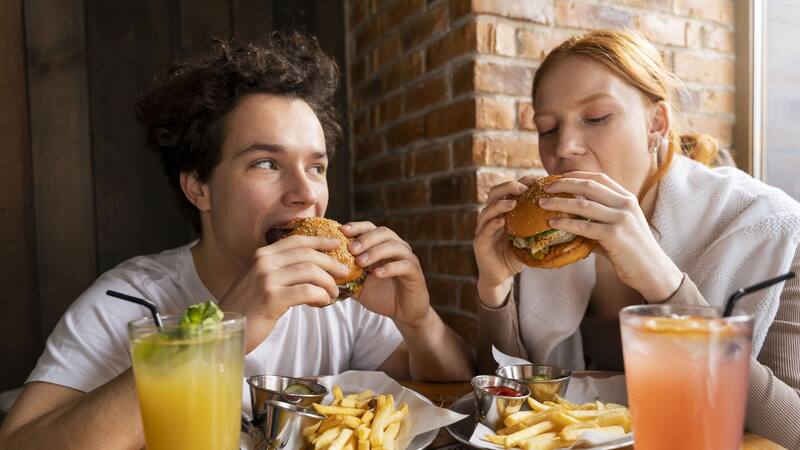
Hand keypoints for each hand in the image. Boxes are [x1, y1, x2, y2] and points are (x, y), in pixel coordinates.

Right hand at [218, 235, 351, 351]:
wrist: (224, 329)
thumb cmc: (246, 308)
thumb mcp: (259, 281)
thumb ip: (279, 270)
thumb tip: (311, 267)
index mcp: (262, 255)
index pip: (297, 241)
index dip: (320, 241)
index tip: (337, 244)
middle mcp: (264, 263)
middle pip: (308, 255)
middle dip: (331, 263)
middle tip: (344, 273)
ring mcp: (267, 280)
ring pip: (311, 272)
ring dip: (329, 283)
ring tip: (334, 293)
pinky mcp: (272, 298)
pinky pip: (308, 291)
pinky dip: (321, 296)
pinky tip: (323, 302)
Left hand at [341, 222, 429, 327]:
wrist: (404, 313)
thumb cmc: (381, 295)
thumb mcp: (359, 284)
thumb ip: (346, 275)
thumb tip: (324, 270)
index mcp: (383, 245)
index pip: (370, 228)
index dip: (357, 227)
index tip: (341, 231)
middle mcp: (397, 247)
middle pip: (383, 232)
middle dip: (365, 239)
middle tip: (351, 249)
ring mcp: (408, 258)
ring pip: (394, 246)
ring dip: (376, 252)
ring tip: (361, 262)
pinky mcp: (415, 273)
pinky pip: (404, 265)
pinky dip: (389, 268)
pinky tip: (376, 274)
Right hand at [473, 177, 536, 306]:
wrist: (501, 276)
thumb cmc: (516, 255)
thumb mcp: (530, 238)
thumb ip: (542, 227)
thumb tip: (569, 219)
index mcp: (503, 211)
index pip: (509, 189)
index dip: (522, 182)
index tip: (538, 181)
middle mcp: (491, 216)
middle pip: (495, 192)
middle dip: (509, 187)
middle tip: (524, 189)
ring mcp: (483, 228)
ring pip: (487, 210)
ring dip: (500, 204)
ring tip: (514, 203)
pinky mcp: (479, 243)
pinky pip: (484, 230)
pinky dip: (492, 224)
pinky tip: (502, 222)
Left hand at [540, 172, 682, 301]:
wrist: (652, 271)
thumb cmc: (631, 251)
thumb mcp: (619, 226)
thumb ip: (599, 218)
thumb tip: (570, 216)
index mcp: (627, 198)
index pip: (599, 178)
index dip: (576, 176)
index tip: (557, 178)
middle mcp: (625, 204)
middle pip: (588, 186)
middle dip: (563, 184)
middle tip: (544, 188)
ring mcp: (621, 219)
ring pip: (583, 205)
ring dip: (559, 203)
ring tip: (542, 204)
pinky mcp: (615, 235)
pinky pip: (584, 227)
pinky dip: (566, 224)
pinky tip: (553, 224)